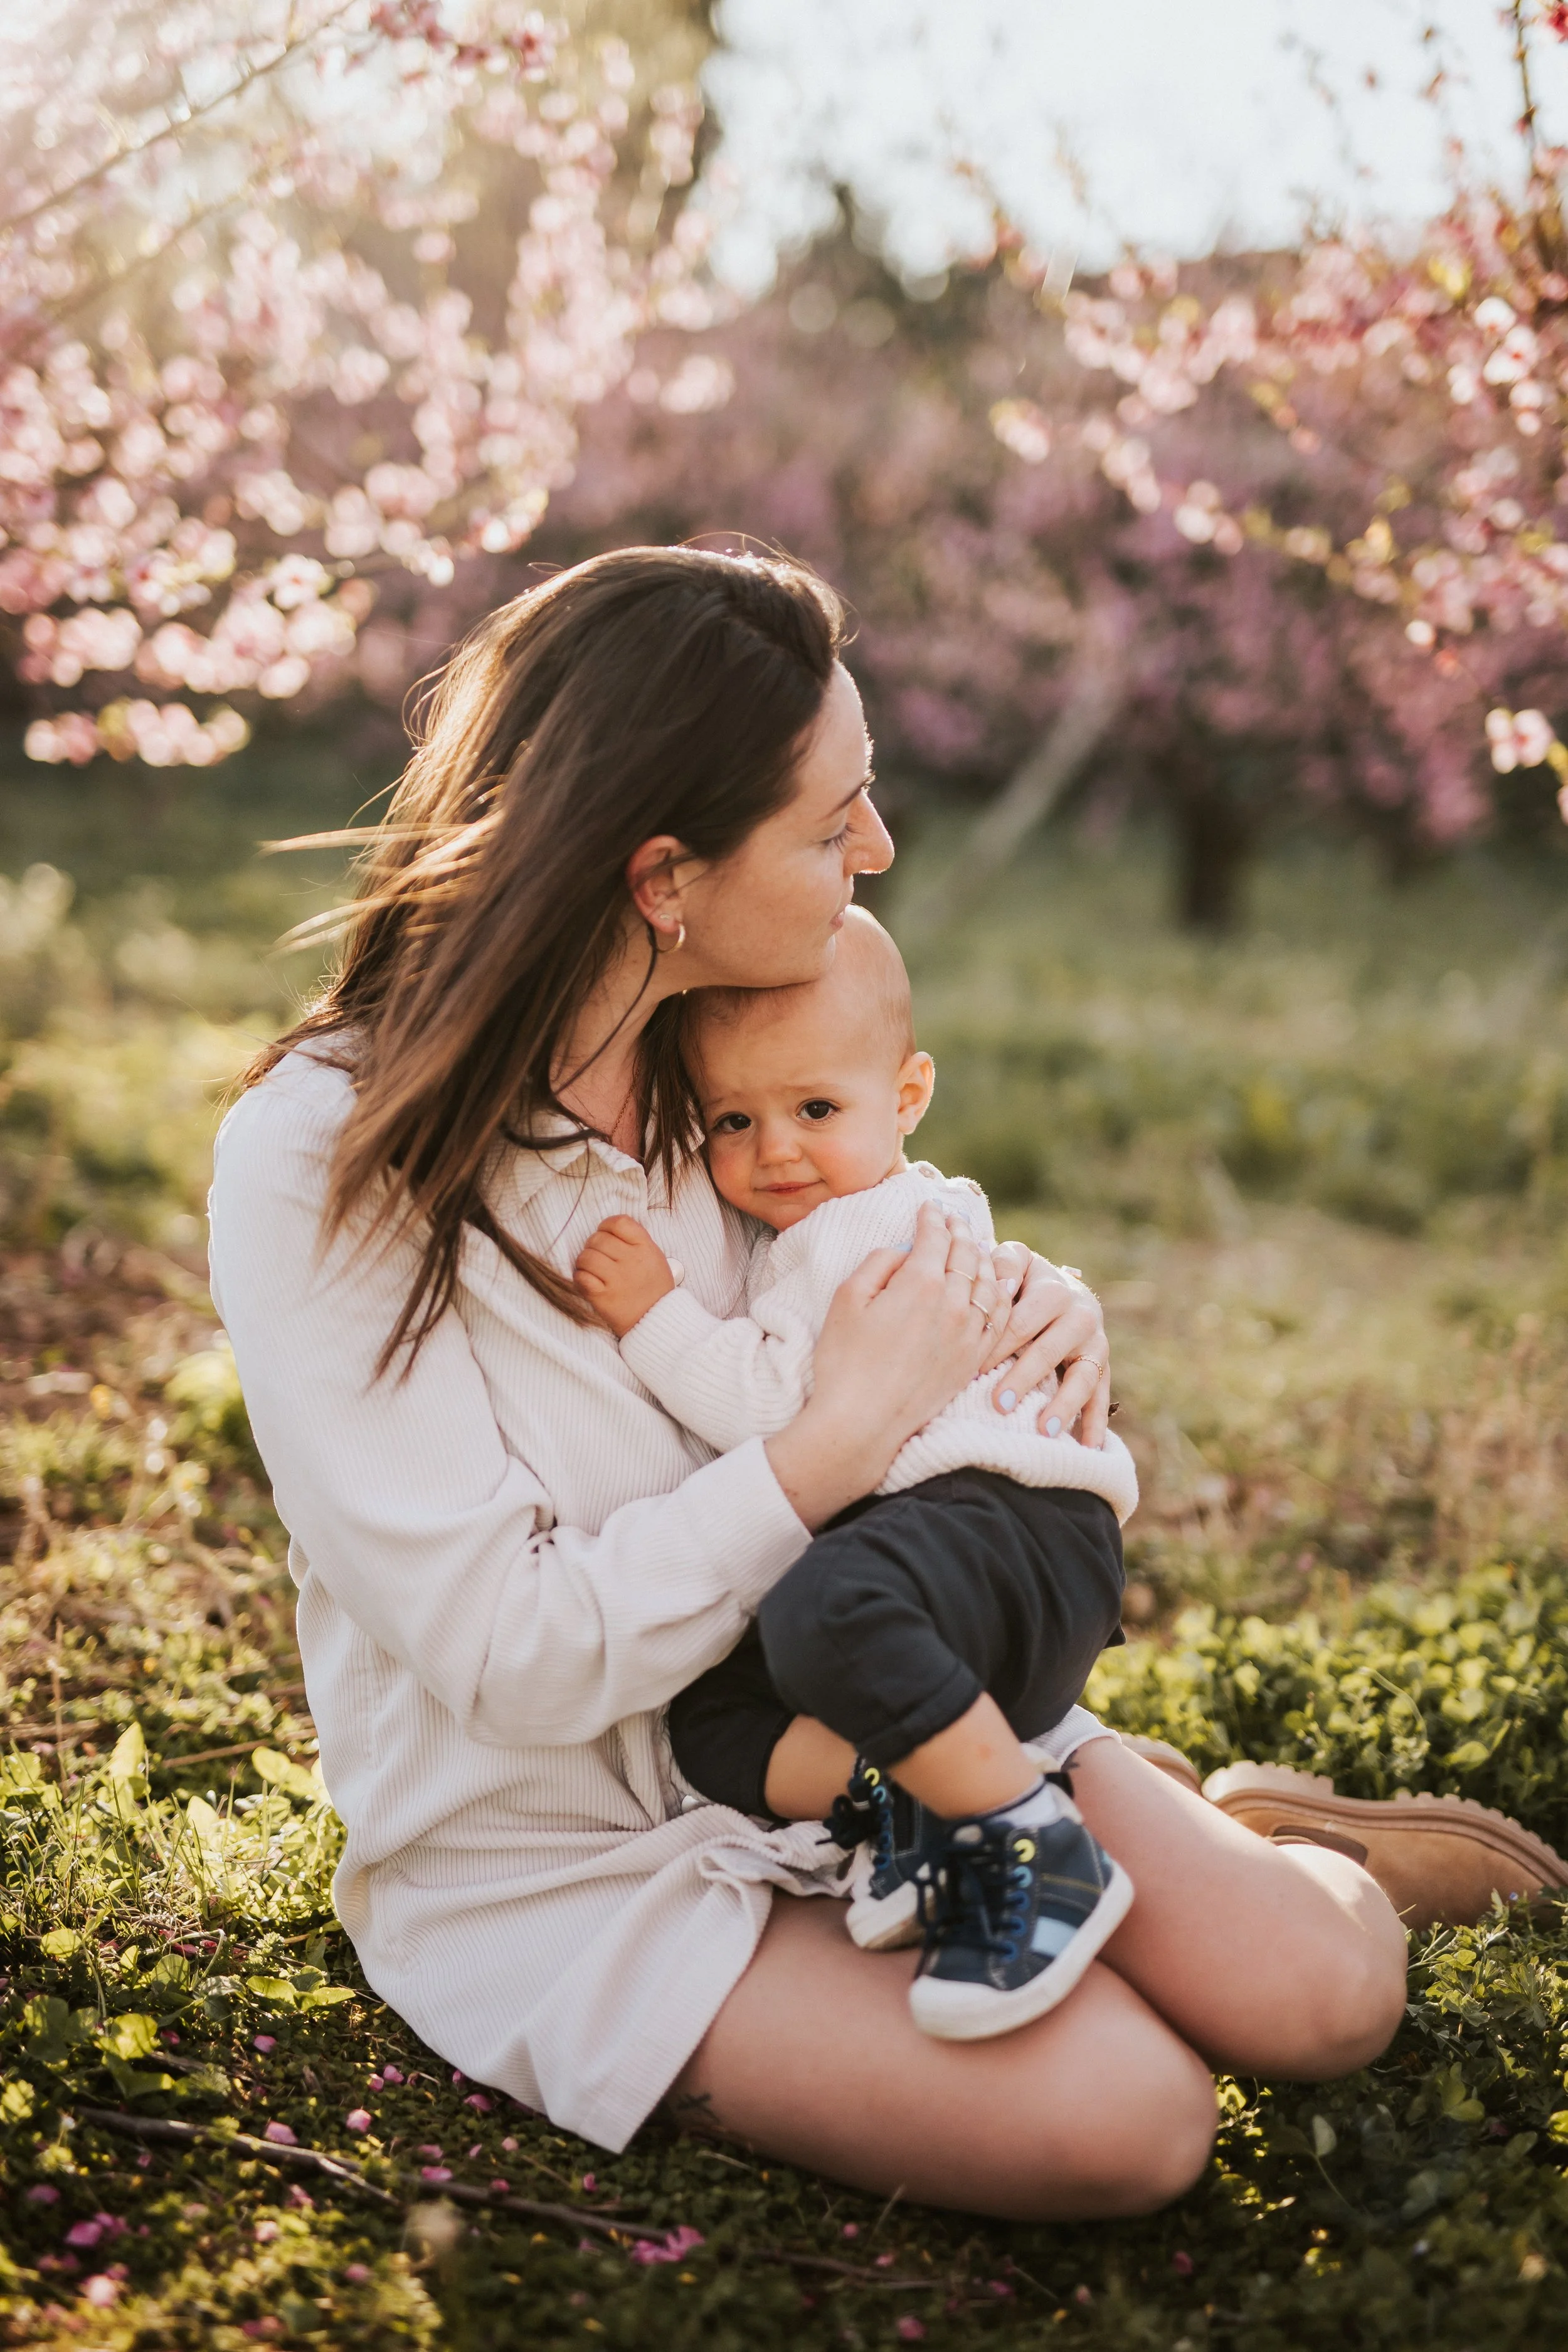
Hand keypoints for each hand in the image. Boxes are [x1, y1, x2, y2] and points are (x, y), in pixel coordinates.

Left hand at [573, 1216, 675, 1337]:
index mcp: (646, 1248)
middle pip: (598, 1238)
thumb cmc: (654, 1288)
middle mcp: (632, 1261)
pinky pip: (581, 1277)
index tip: (606, 1235)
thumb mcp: (655, 1258)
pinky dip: (580, 1278)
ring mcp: (617, 1279)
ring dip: (584, 1262)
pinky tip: (588, 1282)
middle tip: (598, 1256)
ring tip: (592, 1270)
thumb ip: (636, 1241)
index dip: (606, 1226)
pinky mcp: (603, 1297)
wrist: (657, 1321)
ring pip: (586, 1256)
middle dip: (593, 1245)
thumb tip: (608, 1229)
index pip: (619, 1222)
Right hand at [765, 1203, 999, 1528]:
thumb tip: (904, 1253)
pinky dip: (999, 1294)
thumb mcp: (847, 1299)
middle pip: (967, 1255)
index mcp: (921, 1283)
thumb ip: (878, 1264)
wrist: (862, 1423)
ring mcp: (969, 1334)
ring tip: (975, 1247)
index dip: (932, 1218)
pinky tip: (995, 1287)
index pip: (935, 1237)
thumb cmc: (844, 1361)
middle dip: (959, 1231)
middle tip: (953, 1219)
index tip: (928, 1207)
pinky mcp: (974, 1360)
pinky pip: (998, 1317)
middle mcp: (954, 1304)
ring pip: (989, 1283)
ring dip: (983, 1258)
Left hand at [982, 1245, 1110, 1445]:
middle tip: (1000, 1404)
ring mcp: (1096, 1343)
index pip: (1022, 1321)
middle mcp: (1081, 1315)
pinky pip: (1102, 1397)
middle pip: (1050, 1350)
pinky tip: (1088, 1449)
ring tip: (1044, 1430)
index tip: (973, 1370)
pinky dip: (1096, 1423)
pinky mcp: (1103, 1366)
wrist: (1061, 1287)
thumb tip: (1001, 1285)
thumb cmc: (1024, 1279)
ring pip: (1083, 1377)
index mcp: (1055, 1288)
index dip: (998, 1345)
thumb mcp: (1015, 1260)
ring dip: (1064, 1405)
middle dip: (1024, 1378)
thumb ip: (1003, 1264)